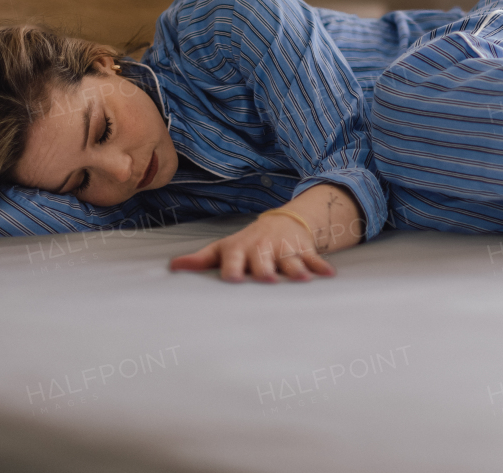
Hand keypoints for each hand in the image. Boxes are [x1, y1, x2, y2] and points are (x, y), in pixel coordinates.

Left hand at [169, 212, 335, 282]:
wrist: (279, 223)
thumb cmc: (246, 244)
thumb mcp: (223, 249)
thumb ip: (201, 260)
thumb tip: (173, 267)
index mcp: (240, 250)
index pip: (234, 259)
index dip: (233, 268)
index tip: (232, 278)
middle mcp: (262, 249)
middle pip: (264, 260)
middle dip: (266, 269)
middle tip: (268, 279)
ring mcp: (284, 249)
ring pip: (291, 260)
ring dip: (297, 268)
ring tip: (302, 279)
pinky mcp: (304, 250)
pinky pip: (314, 259)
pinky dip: (322, 266)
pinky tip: (329, 275)